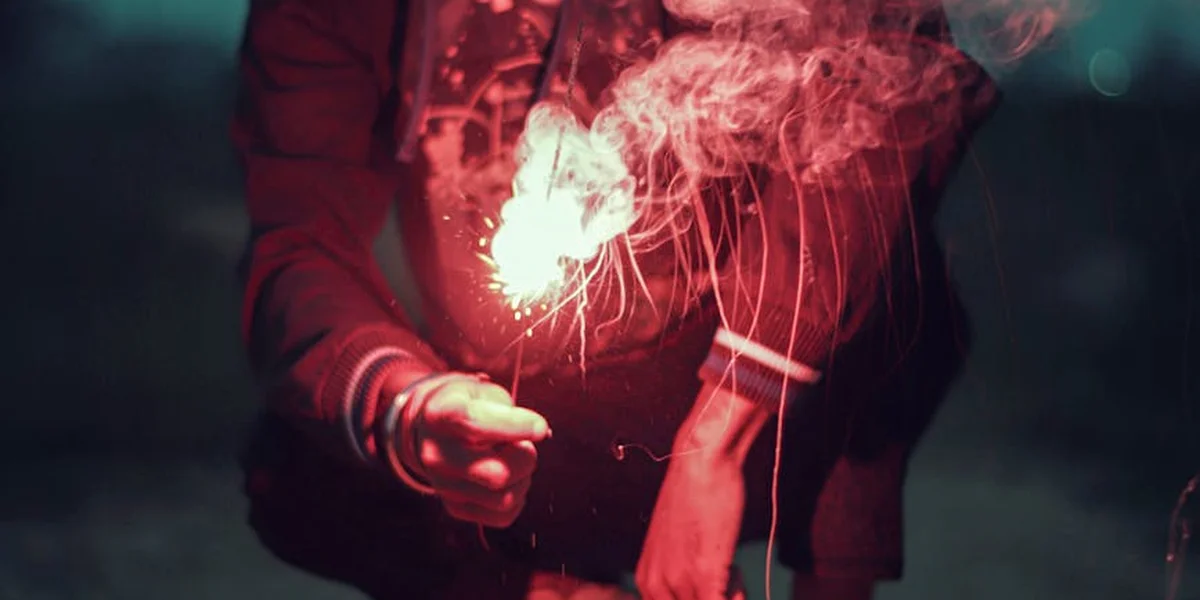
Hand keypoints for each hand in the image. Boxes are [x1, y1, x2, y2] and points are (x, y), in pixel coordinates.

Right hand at [408, 374, 550, 527]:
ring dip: (523, 480)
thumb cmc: (468, 405)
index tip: (540, 427)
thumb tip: (538, 433)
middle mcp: (436, 455)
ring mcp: (443, 485)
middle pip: (496, 474)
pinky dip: (517, 499)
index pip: (476, 423)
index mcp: (440, 415)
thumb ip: (507, 410)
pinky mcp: (454, 507)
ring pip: (504, 499)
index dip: (516, 426)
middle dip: (525, 459)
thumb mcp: (483, 392)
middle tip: (524, 445)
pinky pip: (503, 516)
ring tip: (514, 460)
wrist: (432, 429)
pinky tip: (509, 479)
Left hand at [636, 452, 746, 599]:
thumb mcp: (675, 544)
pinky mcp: (702, 575)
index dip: (702, 596)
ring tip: (729, 566)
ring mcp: (677, 583)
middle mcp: (654, 587)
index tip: (716, 583)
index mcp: (646, 581)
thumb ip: (680, 572)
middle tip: (726, 574)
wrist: (702, 463)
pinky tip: (734, 569)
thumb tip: (699, 590)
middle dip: (717, 596)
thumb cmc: (696, 496)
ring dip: (730, 595)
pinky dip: (737, 594)